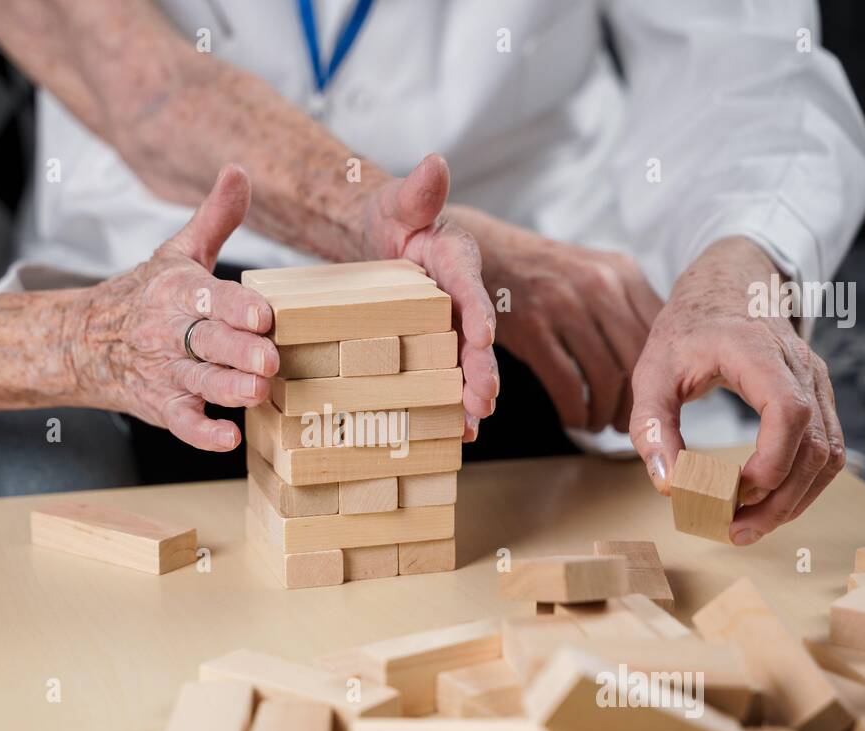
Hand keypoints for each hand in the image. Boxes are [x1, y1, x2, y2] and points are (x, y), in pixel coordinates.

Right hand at [67, 165, 277, 450]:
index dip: (238, 307)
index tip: (263, 316)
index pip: (211, 297)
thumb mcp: (178, 251)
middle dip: (240, 351)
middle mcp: (173, 333)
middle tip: (269, 359)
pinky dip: (204, 434)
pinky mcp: (164, 405)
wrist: (85, 341)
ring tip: (258, 394)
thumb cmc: (147, 295)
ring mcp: (168, 372)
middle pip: (209, 343)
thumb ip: (215, 217)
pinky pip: (183, 423)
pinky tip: (229, 438)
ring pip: (201, 383)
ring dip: (229, 390)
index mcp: (180, 292)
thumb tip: (240, 171)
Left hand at [351, 155, 500, 440]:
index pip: (471, 286)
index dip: (478, 312)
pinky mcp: (437, 348)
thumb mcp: (399, 202)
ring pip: (466, 365)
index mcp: (458, 261)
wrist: (380, 242)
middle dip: (481, 370)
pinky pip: (448, 378)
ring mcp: (451, 327)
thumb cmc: (392, 218)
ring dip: (471, 396)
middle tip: (484, 400)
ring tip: (471, 425)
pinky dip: (452, 404)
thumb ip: (417, 191)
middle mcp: (463, 298)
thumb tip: (435, 163)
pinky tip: (455, 433)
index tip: (482, 337)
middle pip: (475, 337)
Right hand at [448, 207, 662, 433]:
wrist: (488, 254)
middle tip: (625, 424)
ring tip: (597, 424)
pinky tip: (573, 418)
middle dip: (634, 404)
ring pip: (604, 378)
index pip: (658, 337)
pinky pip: (568, 385)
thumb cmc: (546, 275)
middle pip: (636, 362)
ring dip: (603, 413)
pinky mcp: (532, 327)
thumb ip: (627, 306)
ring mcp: (565, 305)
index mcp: (623, 273)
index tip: (650, 401)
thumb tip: (659, 360)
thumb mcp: (596, 272)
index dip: (657, 378)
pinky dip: (574, 411)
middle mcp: (600, 286)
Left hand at [629, 237, 845, 544]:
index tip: (731, 495)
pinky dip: (803, 485)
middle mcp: (800, 365)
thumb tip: (669, 486)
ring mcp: (817, 382)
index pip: (789, 412)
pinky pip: (827, 451)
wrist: (726, 287)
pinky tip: (767, 504)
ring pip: (829, 455)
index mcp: (757, 351)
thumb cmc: (686, 330)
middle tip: (733, 531)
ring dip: (793, 501)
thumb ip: (653, 426)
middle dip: (778, 500)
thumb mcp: (651, 372)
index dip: (770, 462)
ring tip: (746, 527)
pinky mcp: (819, 398)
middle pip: (815, 445)